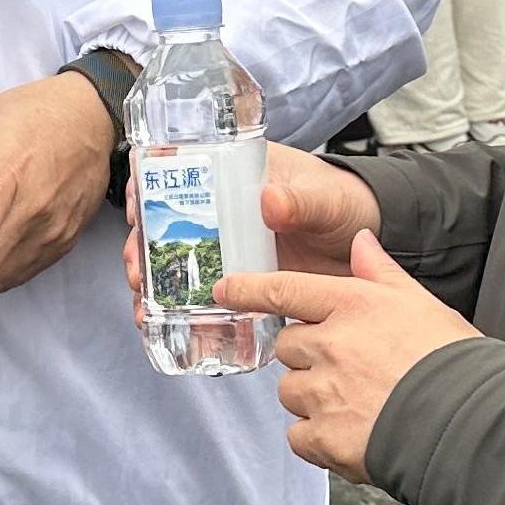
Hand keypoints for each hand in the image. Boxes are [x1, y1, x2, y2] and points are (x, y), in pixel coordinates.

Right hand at [116, 140, 384, 299]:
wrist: (369, 248)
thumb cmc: (347, 205)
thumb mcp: (327, 199)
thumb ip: (303, 201)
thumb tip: (269, 202)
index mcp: (237, 175)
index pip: (178, 172)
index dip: (147, 189)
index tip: (135, 210)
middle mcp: (224, 212)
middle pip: (166, 226)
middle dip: (141, 249)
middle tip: (136, 271)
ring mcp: (230, 249)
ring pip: (178, 265)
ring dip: (155, 286)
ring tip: (145, 310)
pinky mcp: (241, 283)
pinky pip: (205, 298)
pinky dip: (186, 315)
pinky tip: (172, 332)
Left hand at [217, 234, 479, 485]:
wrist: (470, 424)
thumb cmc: (452, 361)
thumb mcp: (421, 302)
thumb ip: (382, 272)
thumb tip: (361, 240)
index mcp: (352, 305)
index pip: (285, 290)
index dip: (250, 289)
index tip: (225, 288)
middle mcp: (330, 344)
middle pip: (288, 347)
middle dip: (308, 357)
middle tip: (348, 370)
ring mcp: (324, 392)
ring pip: (290, 392)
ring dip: (311, 398)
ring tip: (358, 404)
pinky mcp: (324, 437)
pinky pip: (298, 436)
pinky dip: (316, 439)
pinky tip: (350, 435)